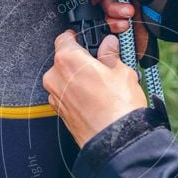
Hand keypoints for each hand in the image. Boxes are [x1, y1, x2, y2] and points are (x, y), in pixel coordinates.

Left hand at [43, 30, 147, 147]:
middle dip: (81, 60)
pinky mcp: (60, 112)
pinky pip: (66, 94)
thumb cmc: (118, 108)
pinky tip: (97, 98)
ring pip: (65, 78)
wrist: (115, 141)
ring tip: (102, 84)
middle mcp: (55, 77)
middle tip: (102, 64)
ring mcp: (55, 96)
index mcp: (67, 60)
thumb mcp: (121, 71)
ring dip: (79, 77)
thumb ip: (111, 54)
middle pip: (64, 59)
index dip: (78, 36)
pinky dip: (78, 93)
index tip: (88, 39)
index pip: (64, 38)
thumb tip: (109, 45)